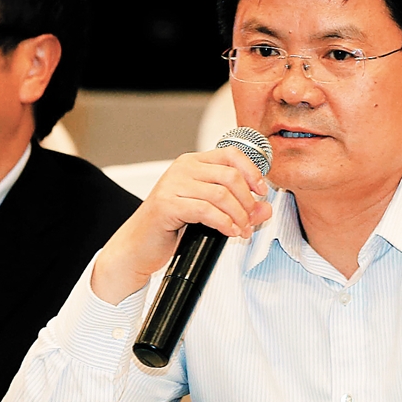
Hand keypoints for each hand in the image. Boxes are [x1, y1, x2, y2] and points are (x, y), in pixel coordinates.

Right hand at [92, 148, 272, 304]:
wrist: (136, 247)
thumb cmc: (170, 227)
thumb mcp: (209, 213)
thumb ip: (238, 208)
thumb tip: (265, 209)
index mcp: (193, 163)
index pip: (231, 154)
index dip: (253, 172)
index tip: (262, 192)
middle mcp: (183, 169)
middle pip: (230, 175)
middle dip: (248, 201)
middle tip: (252, 219)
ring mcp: (173, 184)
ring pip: (221, 194)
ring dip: (239, 215)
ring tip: (242, 230)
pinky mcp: (167, 204)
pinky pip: (206, 210)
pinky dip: (224, 223)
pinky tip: (230, 232)